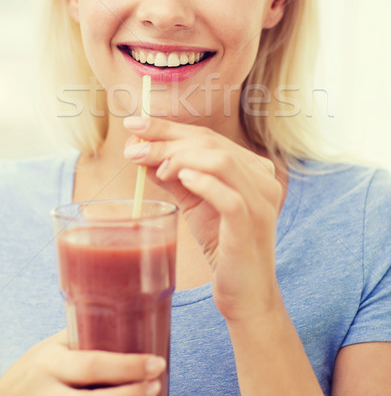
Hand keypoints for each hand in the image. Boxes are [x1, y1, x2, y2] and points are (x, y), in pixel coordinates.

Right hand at [0, 330, 164, 395]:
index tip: (157, 362)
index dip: (127, 366)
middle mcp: (47, 393)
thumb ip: (81, 339)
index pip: (92, 365)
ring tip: (152, 394)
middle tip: (157, 382)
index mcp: (49, 362)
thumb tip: (128, 317)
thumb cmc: (37, 368)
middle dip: (131, 393)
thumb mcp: (52, 348)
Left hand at [124, 116, 283, 321]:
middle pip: (212, 144)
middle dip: (167, 140)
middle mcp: (262, 179)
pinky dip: (203, 183)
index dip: (169, 128)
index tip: (135, 124)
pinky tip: (180, 178)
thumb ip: (174, 177)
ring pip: (221, 162)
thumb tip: (142, 152)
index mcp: (252, 169)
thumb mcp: (195, 204)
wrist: (246, 295)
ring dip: (180, 158)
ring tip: (153, 166)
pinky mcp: (252, 226)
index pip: (208, 137)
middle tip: (134, 146)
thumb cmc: (222, 246)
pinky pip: (230, 198)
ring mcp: (261, 202)